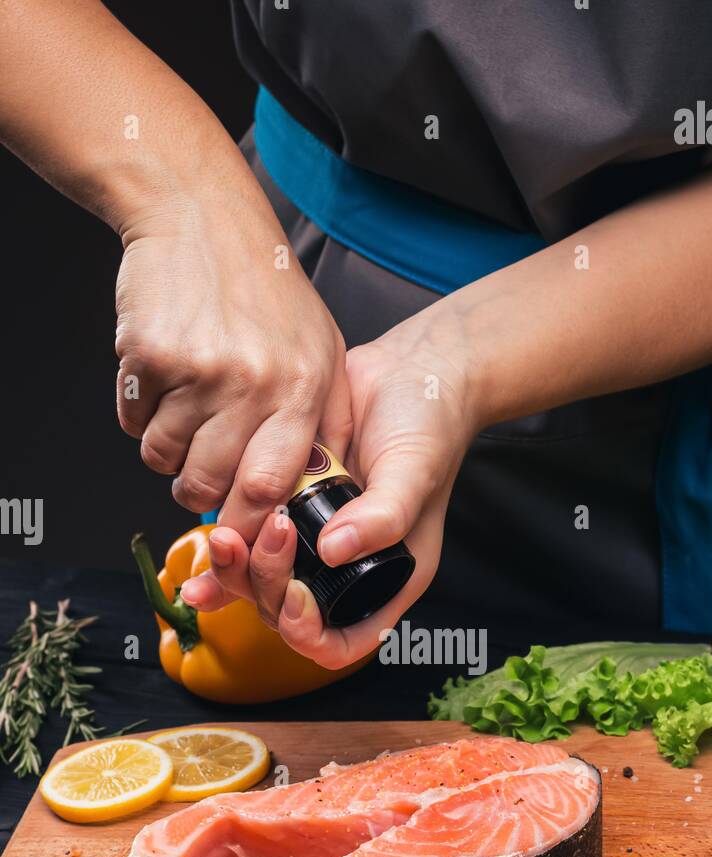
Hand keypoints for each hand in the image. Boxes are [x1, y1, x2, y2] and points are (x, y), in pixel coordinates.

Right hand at [115, 187, 351, 541]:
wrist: (202, 216)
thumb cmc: (267, 289)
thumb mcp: (323, 350)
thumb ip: (326, 422)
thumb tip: (320, 491)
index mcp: (302, 387)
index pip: (270, 487)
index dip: (249, 523)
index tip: (241, 532)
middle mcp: (252, 382)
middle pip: (210, 485)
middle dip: (199, 493)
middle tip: (200, 474)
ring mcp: (196, 369)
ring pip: (163, 459)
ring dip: (166, 452)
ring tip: (184, 411)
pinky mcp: (147, 355)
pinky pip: (133, 423)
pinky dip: (140, 415)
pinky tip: (163, 377)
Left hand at [181, 303, 480, 666]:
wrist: (411, 370)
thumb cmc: (430, 424)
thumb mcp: (416, 471)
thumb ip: (384, 515)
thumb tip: (336, 549)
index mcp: (386, 578)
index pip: (342, 641)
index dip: (310, 633)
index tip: (296, 595)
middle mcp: (347, 568)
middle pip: (289, 614)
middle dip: (266, 588)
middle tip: (260, 539)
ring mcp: (315, 540)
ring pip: (262, 584)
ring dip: (236, 573)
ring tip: (225, 538)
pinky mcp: (288, 506)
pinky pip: (251, 543)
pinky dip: (226, 552)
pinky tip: (207, 544)